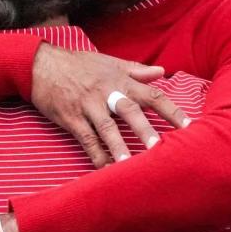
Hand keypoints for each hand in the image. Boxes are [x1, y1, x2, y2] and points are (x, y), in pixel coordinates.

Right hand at [30, 44, 189, 167]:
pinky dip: (96, 155)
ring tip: (130, 165)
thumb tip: (162, 72)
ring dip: (119, 146)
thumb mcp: (108, 62)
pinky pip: (85, 139)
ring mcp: (87, 106)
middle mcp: (106, 92)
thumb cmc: (78, 64)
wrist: (40, 64)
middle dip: (145, 129)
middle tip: (160, 148)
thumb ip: (136, 70)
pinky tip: (105, 169)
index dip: (171, 109)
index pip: (151, 94)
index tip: (189, 125)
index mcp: (119, 79)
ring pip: (106, 127)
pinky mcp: (71, 118)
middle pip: (130, 110)